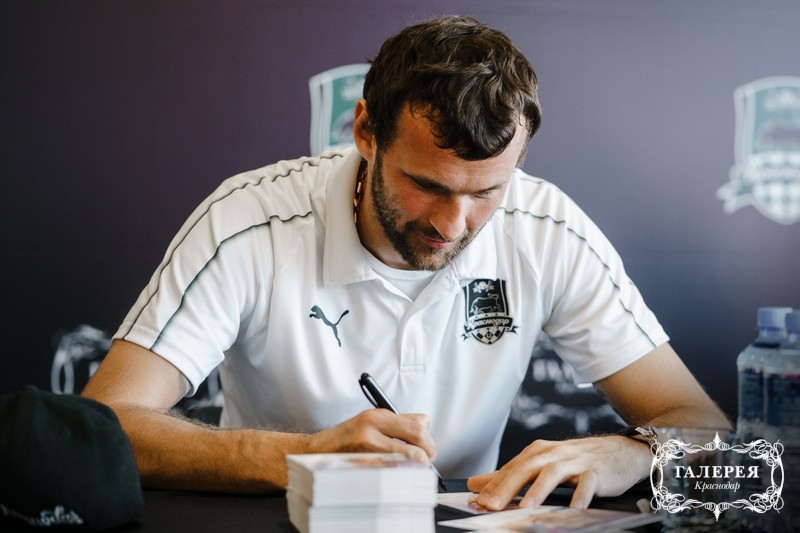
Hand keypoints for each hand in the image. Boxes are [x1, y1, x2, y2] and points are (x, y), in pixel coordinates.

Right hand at [304, 409, 436, 464]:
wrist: (318, 450)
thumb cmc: (346, 437)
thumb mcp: (372, 420)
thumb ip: (399, 421)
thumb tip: (425, 424)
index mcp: (377, 416)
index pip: (417, 425)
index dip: (428, 439)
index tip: (428, 446)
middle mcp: (372, 429)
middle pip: (417, 438)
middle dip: (427, 452)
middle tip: (427, 459)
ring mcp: (368, 448)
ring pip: (409, 457)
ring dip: (416, 464)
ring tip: (414, 467)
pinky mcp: (364, 465)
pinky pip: (394, 471)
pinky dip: (401, 473)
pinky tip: (398, 473)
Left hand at [467, 435, 650, 509]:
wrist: (622, 451)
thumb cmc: (578, 461)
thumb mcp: (542, 464)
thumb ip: (510, 474)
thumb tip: (477, 484)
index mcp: (539, 452)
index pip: (512, 468)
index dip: (493, 484)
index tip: (477, 501)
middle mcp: (555, 453)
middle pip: (527, 467)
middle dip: (508, 486)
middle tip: (492, 505)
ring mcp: (577, 461)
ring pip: (554, 472)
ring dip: (538, 489)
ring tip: (525, 507)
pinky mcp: (597, 472)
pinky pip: (588, 482)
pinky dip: (580, 495)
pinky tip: (574, 508)